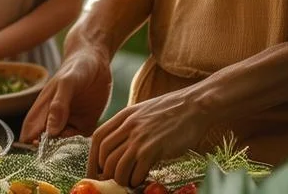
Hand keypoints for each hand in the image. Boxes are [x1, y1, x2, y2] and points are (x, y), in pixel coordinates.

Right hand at [20, 42, 112, 143]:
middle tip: (62, 143)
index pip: (29, 133)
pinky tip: (86, 136)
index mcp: (41, 110)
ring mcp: (69, 124)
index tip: (41, 149)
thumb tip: (50, 131)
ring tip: (76, 134)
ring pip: (64, 146)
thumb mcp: (67, 82)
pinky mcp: (85, 126)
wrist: (96, 60)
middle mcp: (53, 120)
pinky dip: (82, 145)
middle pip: (46, 144)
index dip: (30, 145)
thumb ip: (58, 105)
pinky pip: (81, 143)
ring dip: (68, 148)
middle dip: (52, 150)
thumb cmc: (75, 68)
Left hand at [87, 87, 211, 187]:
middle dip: (104, 172)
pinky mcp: (153, 149)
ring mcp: (140, 138)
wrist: (195, 106)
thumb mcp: (143, 111)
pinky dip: (135, 180)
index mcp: (124, 116)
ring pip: (117, 166)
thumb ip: (130, 125)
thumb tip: (120, 144)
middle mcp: (128, 126)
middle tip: (110, 181)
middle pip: (104, 154)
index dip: (93, 156)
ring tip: (128, 182)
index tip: (95, 170)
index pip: (98, 137)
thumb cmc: (173, 111)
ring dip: (120, 179)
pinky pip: (136, 171)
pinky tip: (141, 179)